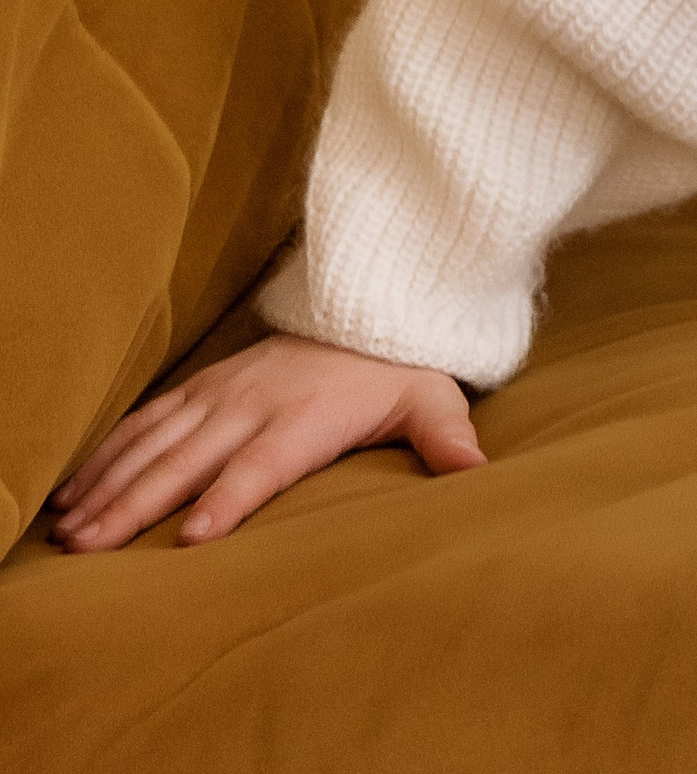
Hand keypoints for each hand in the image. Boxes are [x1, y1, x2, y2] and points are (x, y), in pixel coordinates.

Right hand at [48, 333, 483, 551]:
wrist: (372, 298)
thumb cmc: (397, 367)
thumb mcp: (431, 396)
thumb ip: (447, 436)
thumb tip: (477, 473)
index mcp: (303, 417)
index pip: (260, 465)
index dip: (228, 499)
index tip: (193, 537)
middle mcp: (253, 403)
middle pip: (189, 460)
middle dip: (137, 503)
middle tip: (93, 546)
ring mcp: (222, 391)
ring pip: (156, 440)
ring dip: (110, 483)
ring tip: (71, 527)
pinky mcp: (205, 384)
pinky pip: (148, 418)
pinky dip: (109, 451)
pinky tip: (76, 487)